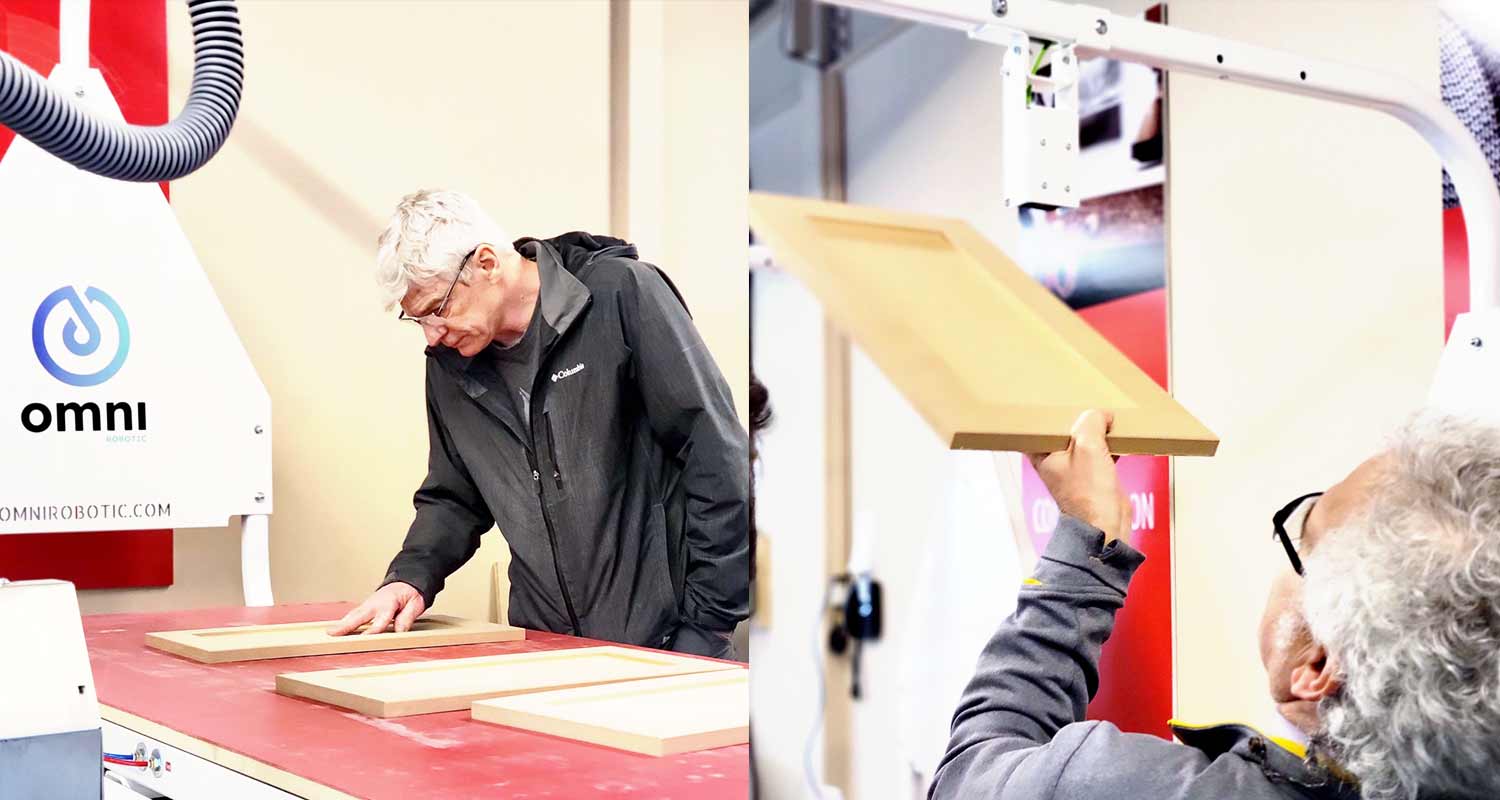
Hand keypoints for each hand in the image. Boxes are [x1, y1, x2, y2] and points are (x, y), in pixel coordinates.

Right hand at [327, 582, 425, 635]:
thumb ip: (407, 618)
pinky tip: (337, 629)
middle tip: (333, 632)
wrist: (407, 582)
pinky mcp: (366, 607)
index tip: (364, 639)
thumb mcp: (415, 604)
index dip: (372, 631)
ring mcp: (369, 604)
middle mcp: (375, 603)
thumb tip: (399, 631)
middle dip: (346, 625)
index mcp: (389, 603)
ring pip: (353, 614)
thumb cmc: (411, 594)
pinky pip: (354, 614)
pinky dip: (345, 621)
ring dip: (342, 623)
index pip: (379, 620)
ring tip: (330, 632)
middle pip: (359, 616)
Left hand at [1028, 410, 1131, 542]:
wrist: (1106, 525)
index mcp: (1042, 453)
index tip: (1061, 397)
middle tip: (1088, 401)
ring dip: (1095, 429)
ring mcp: (1074, 467)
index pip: (1041, 424)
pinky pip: (1099, 450)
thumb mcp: (1088, 446)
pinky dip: (1108, 442)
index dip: (1051, 411)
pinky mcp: (1093, 474)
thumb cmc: (1089, 496)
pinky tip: (1118, 435)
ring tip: (1106, 415)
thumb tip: (1101, 415)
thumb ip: (1091, 422)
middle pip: (1065, 429)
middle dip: (1077, 417)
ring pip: (1084, 439)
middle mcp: (1054, 459)